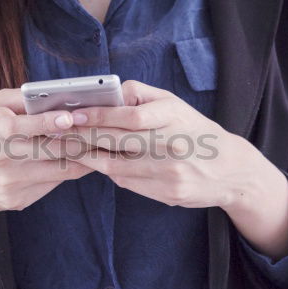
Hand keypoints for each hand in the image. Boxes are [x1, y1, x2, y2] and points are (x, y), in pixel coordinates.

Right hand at [0, 88, 91, 244]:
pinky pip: (52, 185)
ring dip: (85, 159)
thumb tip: (59, 94)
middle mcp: (3, 158)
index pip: (29, 125)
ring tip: (102, 147)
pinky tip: (84, 163)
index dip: (54, 122)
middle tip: (105, 132)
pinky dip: (70, 173)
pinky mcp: (18, 200)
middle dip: (82, 141)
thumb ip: (23, 98)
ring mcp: (11, 182)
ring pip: (60, 170)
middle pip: (53, 150)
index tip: (74, 118)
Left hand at [65, 80, 287, 258]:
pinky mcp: (169, 193)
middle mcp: (174, 144)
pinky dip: (107, 172)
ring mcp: (171, 172)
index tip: (73, 115)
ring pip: (116, 166)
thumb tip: (106, 95)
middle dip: (83, 136)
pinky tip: (92, 164)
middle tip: (56, 132)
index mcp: (174, 115)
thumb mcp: (175, 105)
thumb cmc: (195, 130)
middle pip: (117, 141)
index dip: (97, 116)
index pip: (129, 116)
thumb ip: (141, 96)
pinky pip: (127, 182)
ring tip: (65, 149)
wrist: (231, 169)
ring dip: (87, 157)